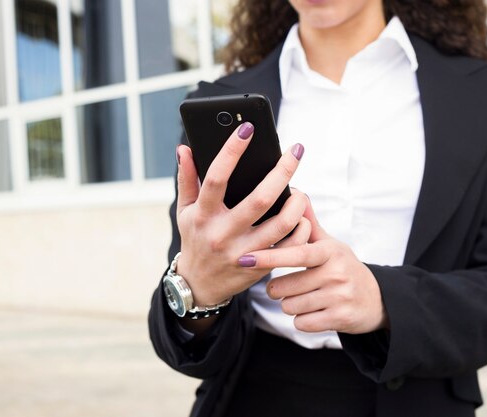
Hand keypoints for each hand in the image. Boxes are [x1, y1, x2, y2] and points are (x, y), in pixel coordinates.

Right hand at [175, 122, 307, 306]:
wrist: (201, 284)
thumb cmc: (195, 239)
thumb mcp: (185, 210)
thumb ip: (187, 178)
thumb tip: (185, 147)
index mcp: (204, 215)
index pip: (217, 178)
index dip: (231, 151)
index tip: (247, 128)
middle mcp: (224, 233)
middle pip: (260, 199)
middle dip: (282, 171)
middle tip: (296, 151)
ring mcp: (244, 251)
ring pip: (281, 224)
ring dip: (297, 203)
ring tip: (299, 190)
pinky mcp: (260, 266)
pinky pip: (290, 247)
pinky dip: (301, 229)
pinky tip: (301, 216)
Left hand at [239, 202, 388, 334]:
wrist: (376, 299)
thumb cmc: (344, 267)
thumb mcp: (330, 244)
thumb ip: (309, 223)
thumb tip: (296, 193)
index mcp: (329, 251)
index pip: (296, 253)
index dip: (270, 256)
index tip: (246, 257)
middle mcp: (336, 272)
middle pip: (284, 286)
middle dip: (277, 289)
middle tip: (285, 286)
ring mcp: (339, 296)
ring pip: (290, 306)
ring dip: (290, 305)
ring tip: (304, 297)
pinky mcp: (340, 318)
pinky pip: (302, 323)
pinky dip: (302, 320)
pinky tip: (314, 311)